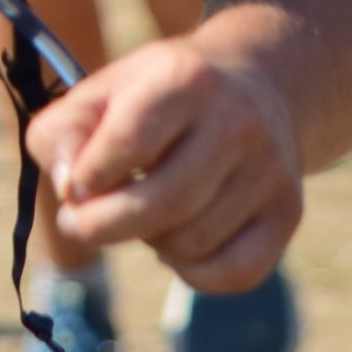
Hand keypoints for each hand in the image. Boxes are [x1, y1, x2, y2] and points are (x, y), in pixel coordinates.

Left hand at [27, 34, 304, 293]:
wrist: (258, 81)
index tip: (73, 186)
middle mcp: (239, 122)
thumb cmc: (161, 95)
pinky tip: (175, 243)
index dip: (86, 177)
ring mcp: (271, 169)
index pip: (128, 142)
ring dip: (149, 241)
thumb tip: (68, 188)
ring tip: (141, 213)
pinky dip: (191, 272)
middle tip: (80, 221)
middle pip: (161, 205)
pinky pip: (232, 273)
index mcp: (187, 78)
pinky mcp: (289, 211)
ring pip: (192, 243)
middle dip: (103, 226)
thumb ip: (63, 131)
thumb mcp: (105, 89)